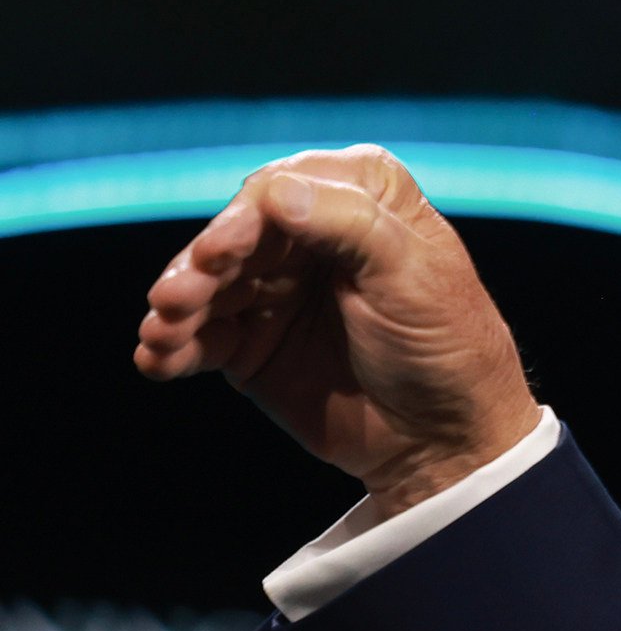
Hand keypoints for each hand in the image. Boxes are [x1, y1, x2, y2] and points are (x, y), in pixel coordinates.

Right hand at [135, 146, 541, 517]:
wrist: (448, 441)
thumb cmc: (449, 350)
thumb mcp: (414, 279)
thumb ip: (352, 226)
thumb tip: (278, 191)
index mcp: (363, 199)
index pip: (282, 189)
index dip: (243, 219)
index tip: (219, 254)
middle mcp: (313, 235)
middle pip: (233, 236)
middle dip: (199, 268)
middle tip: (176, 300)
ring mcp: (279, 289)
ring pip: (208, 284)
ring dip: (177, 307)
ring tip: (163, 335)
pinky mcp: (254, 342)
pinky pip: (201, 336)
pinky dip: (173, 347)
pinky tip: (160, 361)